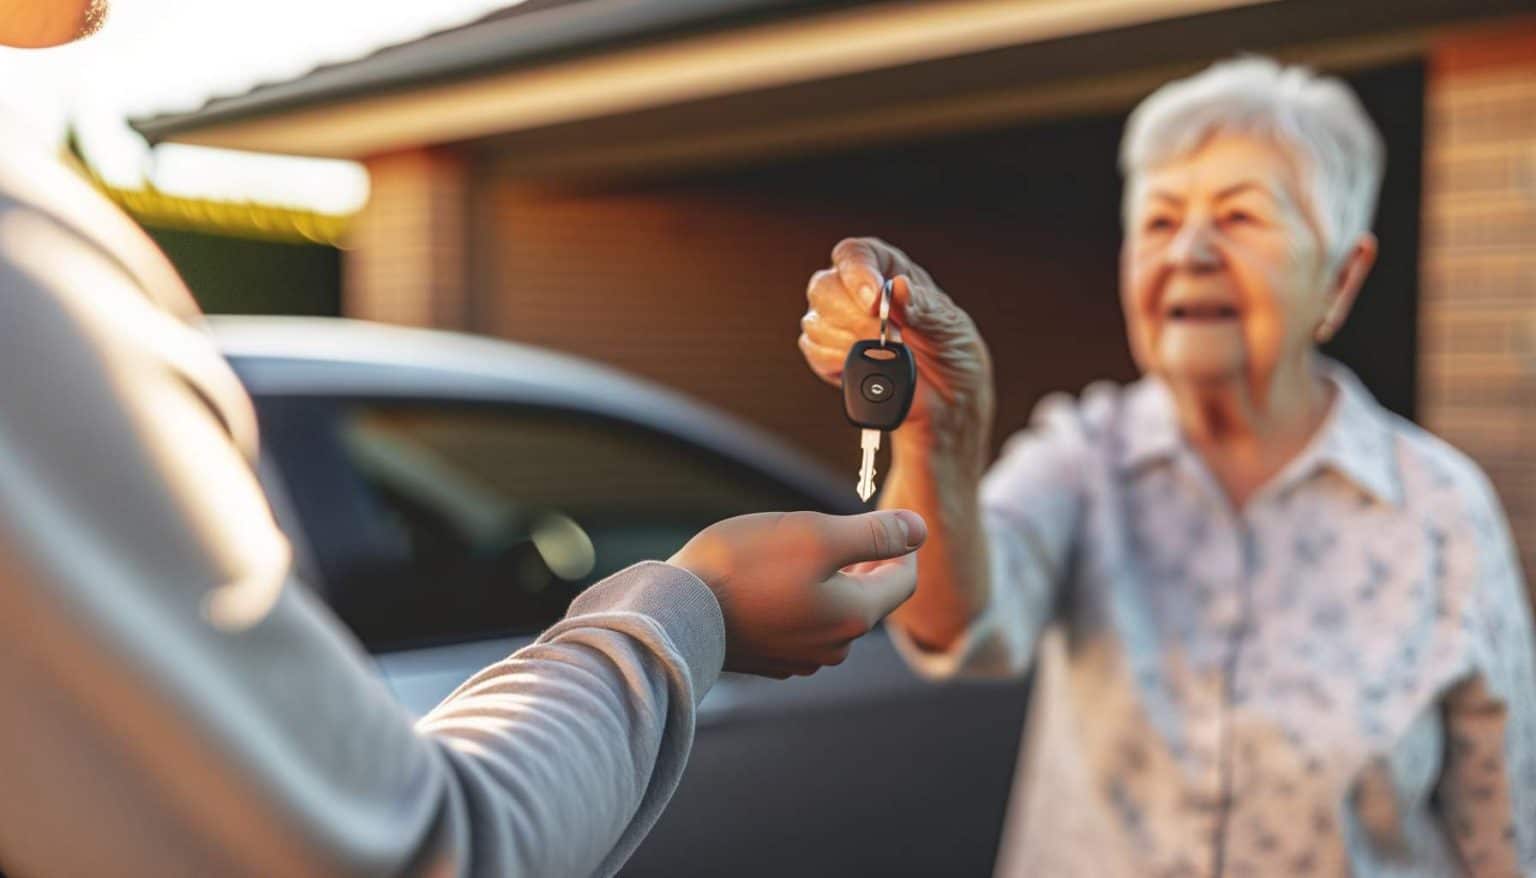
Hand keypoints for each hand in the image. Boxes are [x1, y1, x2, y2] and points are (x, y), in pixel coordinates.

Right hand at [669, 509, 926, 677]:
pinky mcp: (768, 659)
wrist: (674, 611)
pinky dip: (799, 600)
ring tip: (802, 552)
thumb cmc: (742, 568)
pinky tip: (772, 580)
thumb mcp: (816, 535)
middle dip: (865, 563)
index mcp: (855, 616)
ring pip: (834, 612)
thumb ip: (874, 534)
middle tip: (846, 530)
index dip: (901, 545)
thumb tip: (919, 530)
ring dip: (830, 581)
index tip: (886, 519)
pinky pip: (801, 625)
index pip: (903, 580)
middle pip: (869, 599)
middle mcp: (834, 646)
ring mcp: (799, 657)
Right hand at [797, 237, 993, 455]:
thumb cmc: (953, 355)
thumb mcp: (950, 327)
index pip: (855, 254)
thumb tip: (898, 288)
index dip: (857, 273)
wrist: (948, 403)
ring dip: (851, 344)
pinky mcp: (828, 354)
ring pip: (815, 321)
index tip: (874, 300)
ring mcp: (838, 322)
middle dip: (855, 318)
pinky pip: (813, 351)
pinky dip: (839, 362)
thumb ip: (922, 307)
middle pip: (824, 286)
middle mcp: (856, 291)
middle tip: (889, 339)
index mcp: (888, 270)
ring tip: (886, 356)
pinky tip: (867, 368)